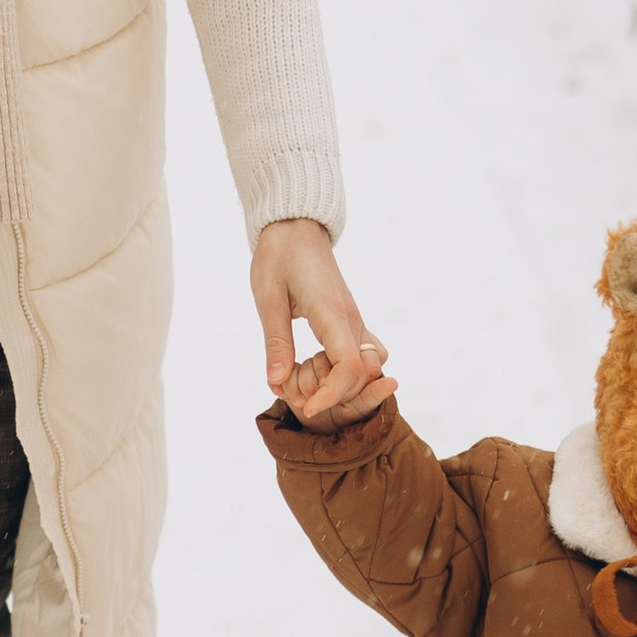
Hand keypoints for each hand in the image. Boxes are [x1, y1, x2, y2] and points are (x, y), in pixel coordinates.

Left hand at [253, 218, 391, 424]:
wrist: (296, 228)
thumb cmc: (278, 257)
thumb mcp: (268, 298)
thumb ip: (276, 342)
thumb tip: (277, 383)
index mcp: (331, 313)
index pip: (349, 366)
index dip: (331, 394)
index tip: (306, 407)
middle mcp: (351, 320)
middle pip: (363, 374)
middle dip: (332, 393)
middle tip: (292, 388)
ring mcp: (355, 320)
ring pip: (368, 366)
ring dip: (341, 382)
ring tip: (303, 376)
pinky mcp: (351, 321)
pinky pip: (364, 353)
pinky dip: (346, 370)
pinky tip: (317, 367)